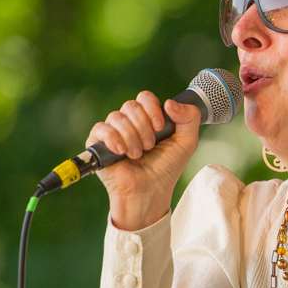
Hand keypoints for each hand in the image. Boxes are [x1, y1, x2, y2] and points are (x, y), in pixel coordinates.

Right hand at [86, 91, 201, 230]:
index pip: (144, 97)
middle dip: (143, 127)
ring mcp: (113, 132)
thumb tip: (169, 102)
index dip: (152, 109)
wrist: (150, 190)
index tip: (160, 127)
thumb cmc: (167, 168)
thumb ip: (190, 117)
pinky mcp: (98, 143)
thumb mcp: (187, 142)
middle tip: (150, 146)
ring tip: (137, 155)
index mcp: (148, 118)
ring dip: (131, 137)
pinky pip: (100, 128)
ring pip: (116, 117)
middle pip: (131, 105)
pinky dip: (113, 138)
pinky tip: (121, 151)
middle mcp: (129, 122)